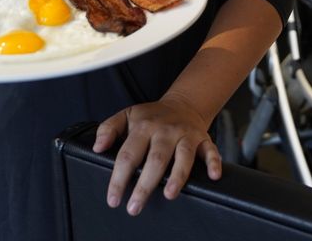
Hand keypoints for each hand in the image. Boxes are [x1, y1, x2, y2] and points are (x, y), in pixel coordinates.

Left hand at [94, 94, 220, 215]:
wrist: (183, 103)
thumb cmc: (151, 116)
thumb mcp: (126, 115)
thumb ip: (108, 128)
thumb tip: (97, 147)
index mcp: (144, 126)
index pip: (128, 154)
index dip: (119, 178)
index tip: (114, 199)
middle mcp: (165, 131)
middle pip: (155, 159)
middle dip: (145, 185)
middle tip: (135, 207)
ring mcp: (185, 135)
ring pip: (183, 156)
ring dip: (178, 175)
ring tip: (169, 194)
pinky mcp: (203, 139)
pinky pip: (211, 150)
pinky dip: (214, 162)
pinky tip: (213, 176)